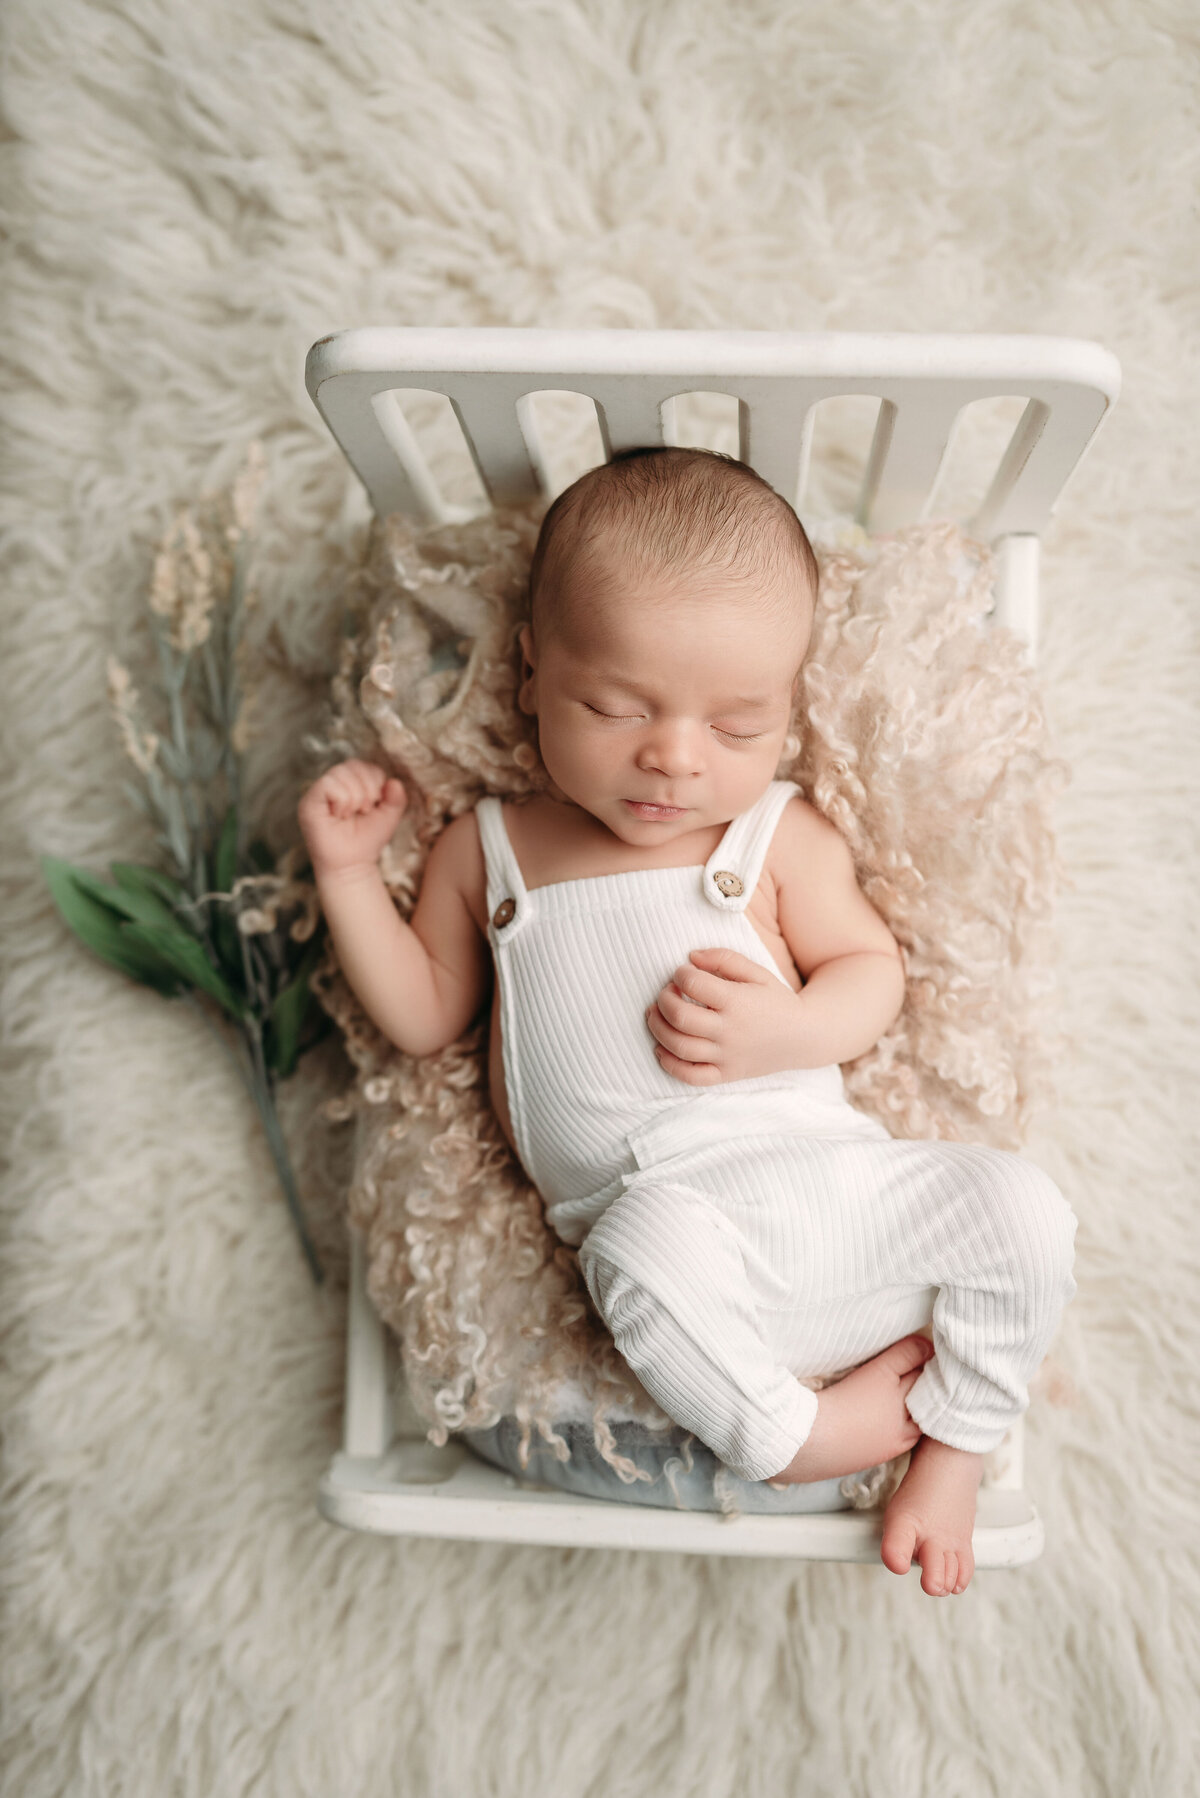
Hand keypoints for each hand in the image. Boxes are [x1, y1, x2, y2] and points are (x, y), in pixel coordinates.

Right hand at [297, 758, 407, 881]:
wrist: (352, 866)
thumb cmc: (366, 841)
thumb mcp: (388, 816)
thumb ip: (396, 798)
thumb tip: (394, 782)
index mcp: (348, 784)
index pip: (362, 765)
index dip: (375, 780)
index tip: (374, 804)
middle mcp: (331, 785)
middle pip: (352, 765)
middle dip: (367, 787)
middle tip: (365, 810)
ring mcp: (318, 793)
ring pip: (340, 773)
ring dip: (355, 796)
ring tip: (351, 814)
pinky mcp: (309, 802)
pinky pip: (328, 784)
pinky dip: (342, 800)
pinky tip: (340, 815)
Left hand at [646, 947, 807, 1085]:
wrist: (805, 1037)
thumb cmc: (776, 1001)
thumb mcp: (756, 972)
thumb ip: (724, 959)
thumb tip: (690, 957)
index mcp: (738, 1002)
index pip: (694, 984)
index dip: (680, 974)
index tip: (682, 973)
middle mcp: (730, 1031)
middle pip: (680, 1018)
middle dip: (663, 1000)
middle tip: (666, 992)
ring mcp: (727, 1056)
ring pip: (679, 1047)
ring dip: (658, 1028)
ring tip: (656, 1014)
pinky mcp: (727, 1074)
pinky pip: (690, 1076)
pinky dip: (669, 1064)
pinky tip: (661, 1048)